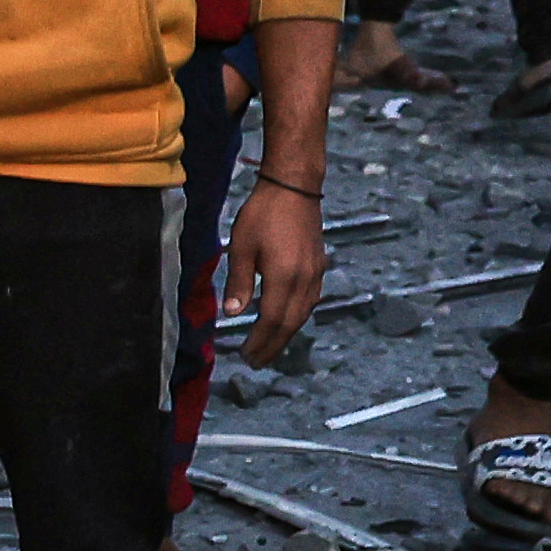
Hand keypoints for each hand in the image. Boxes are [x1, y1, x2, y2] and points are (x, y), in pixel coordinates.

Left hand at [229, 184, 326, 365]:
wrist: (294, 188)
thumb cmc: (263, 214)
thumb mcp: (241, 248)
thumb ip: (238, 283)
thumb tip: (232, 314)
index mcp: (285, 277)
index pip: (272, 320)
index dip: (259, 341)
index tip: (246, 355)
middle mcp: (305, 280)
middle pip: (290, 323)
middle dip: (273, 345)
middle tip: (257, 362)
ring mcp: (316, 273)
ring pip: (303, 314)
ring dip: (286, 333)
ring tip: (269, 348)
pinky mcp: (318, 265)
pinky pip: (309, 301)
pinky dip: (296, 317)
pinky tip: (285, 321)